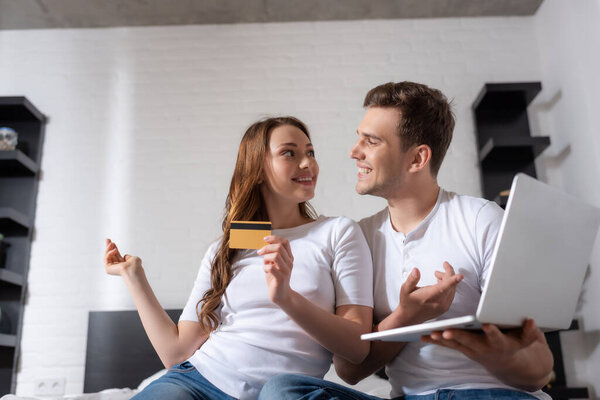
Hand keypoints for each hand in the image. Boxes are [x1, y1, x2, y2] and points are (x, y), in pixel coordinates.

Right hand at [104, 238, 141, 275]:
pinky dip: (109, 253)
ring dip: (108, 248)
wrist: (133, 270)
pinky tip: (114, 250)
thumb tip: (124, 256)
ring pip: (107, 256)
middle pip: (110, 255)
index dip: (114, 249)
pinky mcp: (108, 269)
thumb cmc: (135, 265)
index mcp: (123, 265)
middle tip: (107, 239)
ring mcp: (112, 268)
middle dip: (108, 247)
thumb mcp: (133, 259)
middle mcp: (117, 267)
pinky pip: (106, 258)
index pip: (116, 256)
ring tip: (111, 243)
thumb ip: (128, 257)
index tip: (113, 243)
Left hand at [257, 236, 294, 305]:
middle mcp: (289, 262)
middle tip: (259, 252)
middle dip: (267, 247)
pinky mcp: (281, 278)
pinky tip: (265, 271)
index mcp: (289, 257)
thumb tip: (264, 245)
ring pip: (276, 256)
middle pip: (279, 247)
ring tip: (264, 263)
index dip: (275, 238)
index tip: (264, 239)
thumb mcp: (273, 264)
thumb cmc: (276, 278)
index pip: (285, 242)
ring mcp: (286, 270)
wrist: (281, 295)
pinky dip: (265, 268)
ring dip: (266, 257)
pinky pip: (271, 268)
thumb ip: (271, 255)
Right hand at [396, 262, 462, 325]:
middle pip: (451, 285)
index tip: (460, 276)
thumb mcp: (405, 289)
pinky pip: (451, 294)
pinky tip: (441, 283)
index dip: (453, 280)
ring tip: (438, 275)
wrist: (409, 317)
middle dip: (448, 273)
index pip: (444, 287)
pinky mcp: (445, 307)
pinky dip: (449, 286)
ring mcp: (443, 306)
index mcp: (429, 296)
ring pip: (452, 289)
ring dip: (448, 280)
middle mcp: (439, 302)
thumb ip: (411, 279)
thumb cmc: (407, 303)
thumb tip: (416, 270)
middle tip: (441, 268)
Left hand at [421, 319, 542, 367]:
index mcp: (500, 343)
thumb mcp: (527, 339)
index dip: (492, 331)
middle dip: (458, 336)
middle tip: (446, 331)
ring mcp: (472, 350)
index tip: (487, 325)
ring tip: (430, 333)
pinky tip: (423, 337)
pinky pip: (449, 345)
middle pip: (470, 341)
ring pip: (456, 344)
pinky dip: (437, 341)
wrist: (508, 363)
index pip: (496, 337)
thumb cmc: (516, 344)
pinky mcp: (464, 349)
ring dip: (442, 338)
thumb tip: (531, 321)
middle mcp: (484, 348)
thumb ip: (530, 331)